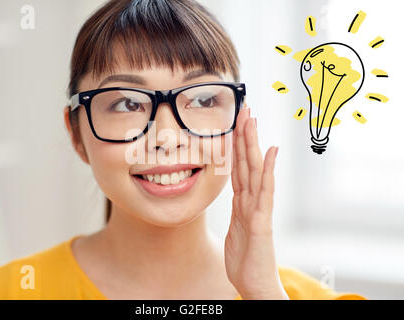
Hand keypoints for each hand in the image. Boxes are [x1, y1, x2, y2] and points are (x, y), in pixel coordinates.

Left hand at [224, 104, 288, 299]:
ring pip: (255, 170)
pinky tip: (271, 152)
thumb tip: (236, 197)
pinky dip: (268, 170)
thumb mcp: (235, 230)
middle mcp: (251, 200)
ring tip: (253, 120)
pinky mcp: (262, 221)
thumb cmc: (245, 259)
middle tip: (245, 109)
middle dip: (245, 135)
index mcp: (242, 202)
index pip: (238, 167)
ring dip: (254, 144)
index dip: (236, 145)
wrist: (253, 284)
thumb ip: (237, 211)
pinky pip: (265, 191)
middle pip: (247, 162)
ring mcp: (258, 209)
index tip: (235, 123)